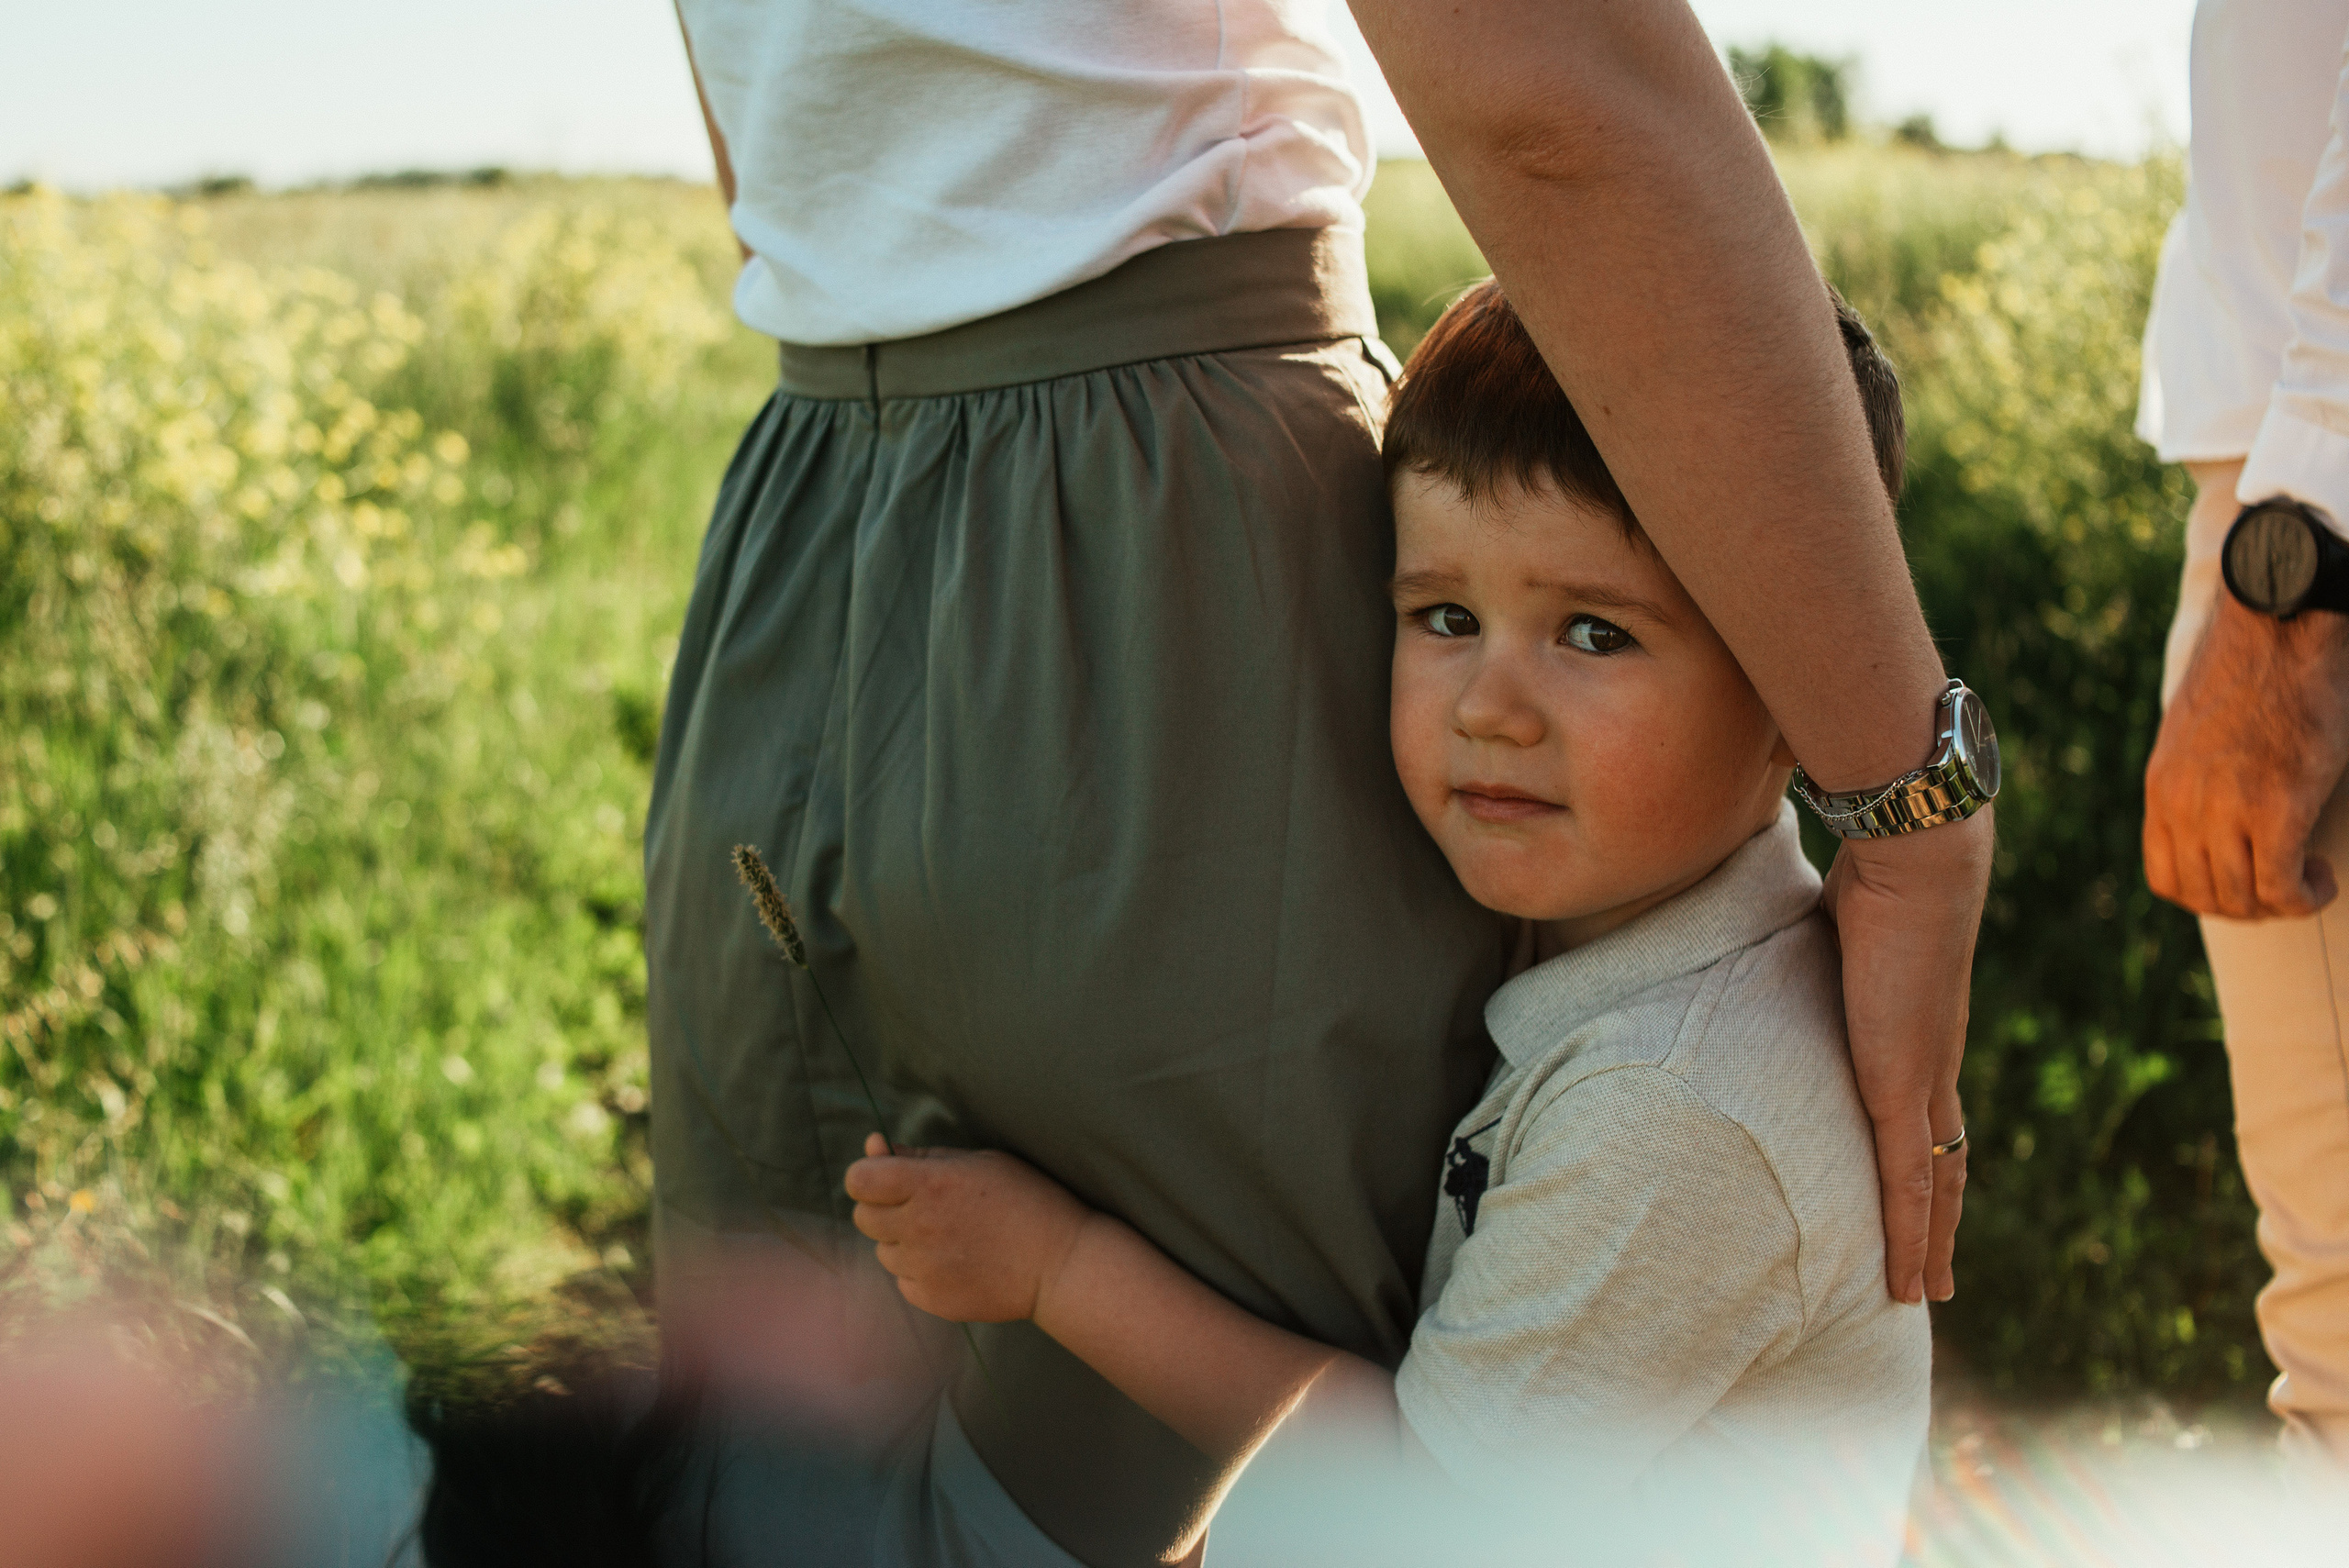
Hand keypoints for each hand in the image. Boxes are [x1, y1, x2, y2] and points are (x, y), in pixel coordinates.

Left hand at [846, 1135, 1094, 1323]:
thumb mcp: (979, 1162)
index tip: (886, 1178)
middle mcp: (919, 1226)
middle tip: (921, 1207)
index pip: (859, 1179)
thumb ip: (921, 1155)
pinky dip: (919, 1272)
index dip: (867, 1175)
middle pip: (862, 1217)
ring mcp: (923, 1267)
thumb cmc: (1026, 1200)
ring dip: (902, 1242)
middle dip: (882, 1208)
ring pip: (883, 1251)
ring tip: (948, 1237)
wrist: (1061, 1264)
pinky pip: (903, 1282)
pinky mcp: (931, 1299)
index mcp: (930, 1184)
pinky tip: (955, 1262)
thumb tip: (874, 1145)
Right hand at [1821, 807, 1990, 1304]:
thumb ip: (1813, 937)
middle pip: (1945, 1160)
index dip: (1926, 1152)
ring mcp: (1923, 1079)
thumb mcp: (1831, 921)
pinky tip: (1907, 1278)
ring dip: (1931, 1243)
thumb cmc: (1874, 868)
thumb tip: (1778, 915)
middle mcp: (1933, 1062)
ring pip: (1935, 1185)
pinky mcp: (1903, 1087)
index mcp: (1919, 1026)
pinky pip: (1907, 1180)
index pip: (1928, 1108)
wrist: (1915, 858)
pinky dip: (1909, 1234)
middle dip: (1940, 1218)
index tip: (1921, 1189)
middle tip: (1935, 1271)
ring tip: (1924, 1292)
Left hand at [2145, 592, 2348, 919]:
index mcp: (2163, 788)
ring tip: (2306, 881)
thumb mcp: (2198, 735)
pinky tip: (2321, 877)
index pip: (2164, 878)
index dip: (2205, 896)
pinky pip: (2281, 887)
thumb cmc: (2254, 673)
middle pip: (2204, 897)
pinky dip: (2304, 896)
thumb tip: (2215, 822)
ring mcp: (2227, 809)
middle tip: (2284, 887)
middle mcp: (2185, 805)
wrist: (2278, 627)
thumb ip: (2196, 781)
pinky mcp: (2277, 807)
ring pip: (2242, 899)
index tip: (2242, 884)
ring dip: (2279, 904)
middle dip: (2248, 906)